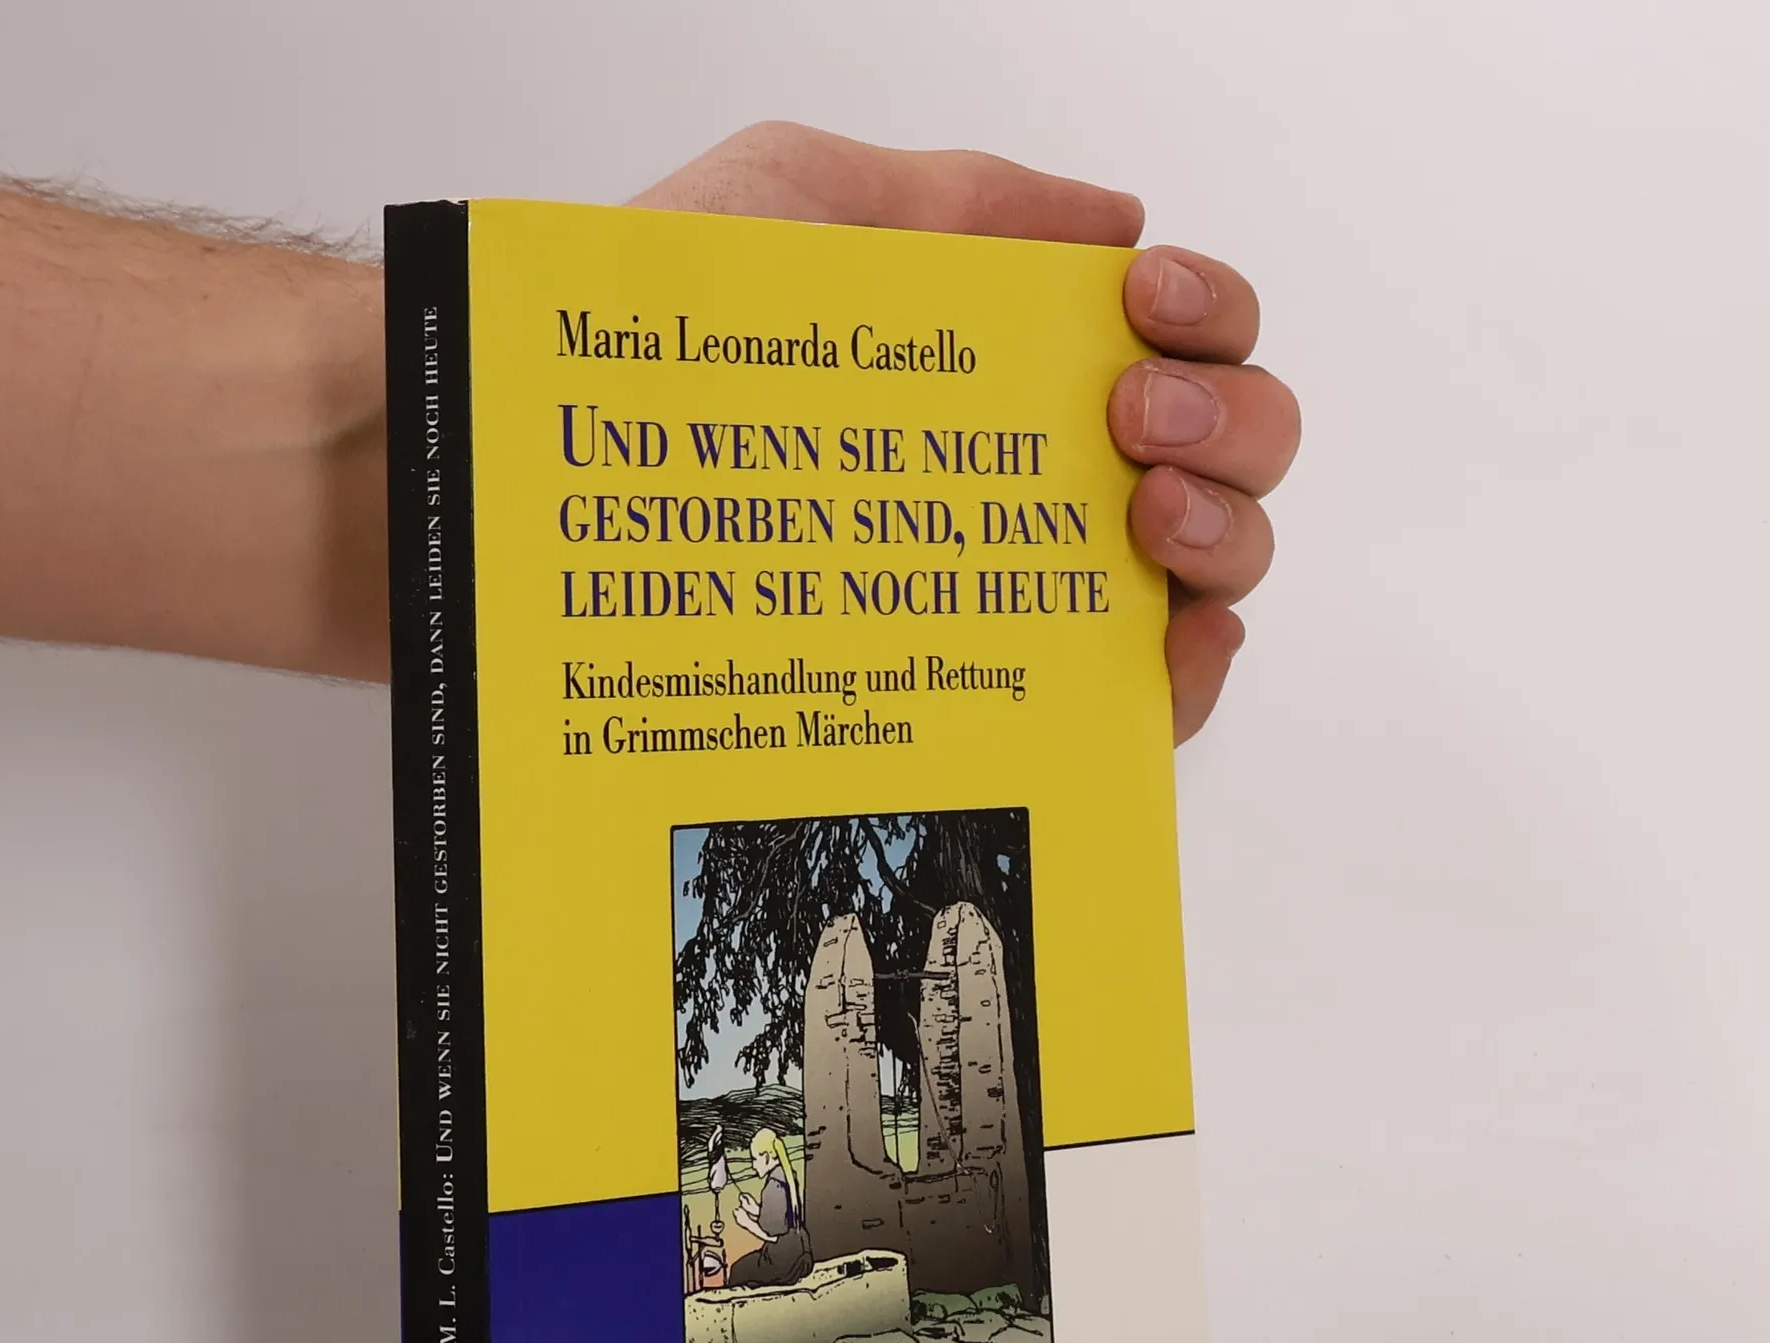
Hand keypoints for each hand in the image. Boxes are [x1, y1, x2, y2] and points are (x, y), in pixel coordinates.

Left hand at [634, 123, 1299, 744]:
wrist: (548, 481)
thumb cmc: (653, 350)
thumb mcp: (795, 203)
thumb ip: (960, 199)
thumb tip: (1111, 221)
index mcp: (1009, 369)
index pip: (1176, 340)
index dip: (1204, 312)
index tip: (1138, 304)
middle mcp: (1037, 484)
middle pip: (1226, 451)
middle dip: (1230, 419)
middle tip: (1134, 423)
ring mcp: (1031, 598)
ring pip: (1212, 568)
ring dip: (1225, 530)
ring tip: (1141, 516)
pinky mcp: (1010, 708)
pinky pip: (1149, 705)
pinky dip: (1193, 672)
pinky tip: (1167, 639)